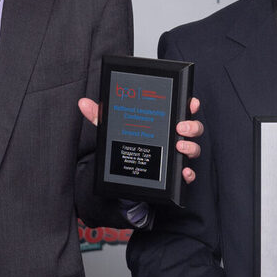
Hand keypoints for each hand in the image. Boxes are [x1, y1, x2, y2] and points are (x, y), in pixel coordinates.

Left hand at [77, 95, 203, 183]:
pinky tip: (183, 172)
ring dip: (190, 147)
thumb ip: (101, 116)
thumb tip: (83, 104)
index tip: (191, 102)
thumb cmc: (126, 143)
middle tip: (180, 127)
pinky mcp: (174, 173)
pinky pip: (187, 173)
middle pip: (192, 129)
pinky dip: (188, 173)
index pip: (181, 110)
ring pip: (193, 149)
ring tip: (179, 146)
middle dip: (191, 126)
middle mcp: (174, 137)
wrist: (125, 172)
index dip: (190, 105)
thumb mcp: (113, 129)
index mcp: (164, 123)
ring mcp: (176, 155)